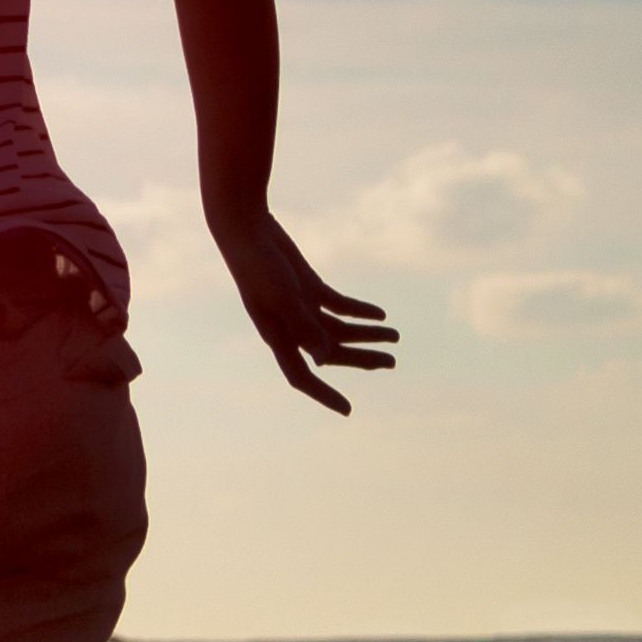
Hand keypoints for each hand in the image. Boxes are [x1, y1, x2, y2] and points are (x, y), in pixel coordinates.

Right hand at [208, 211, 394, 413]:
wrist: (246, 231)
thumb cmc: (259, 265)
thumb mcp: (283, 296)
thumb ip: (303, 326)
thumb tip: (325, 359)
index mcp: (278, 336)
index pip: (302, 375)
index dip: (324, 394)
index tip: (348, 410)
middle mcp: (290, 326)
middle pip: (331, 352)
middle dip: (362, 359)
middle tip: (393, 363)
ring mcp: (300, 306)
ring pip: (339, 329)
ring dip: (366, 334)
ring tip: (395, 336)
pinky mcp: (307, 287)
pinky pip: (339, 306)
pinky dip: (360, 311)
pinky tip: (380, 315)